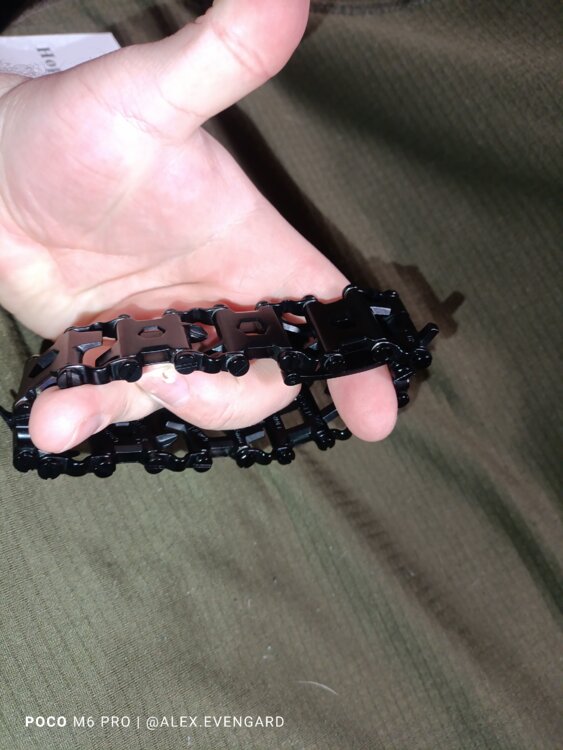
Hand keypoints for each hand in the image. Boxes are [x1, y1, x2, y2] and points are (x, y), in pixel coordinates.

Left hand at [0, 0, 396, 452]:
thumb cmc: (77, 129)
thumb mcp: (148, 97)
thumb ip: (219, 61)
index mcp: (251, 252)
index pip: (323, 315)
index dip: (356, 366)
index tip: (377, 417)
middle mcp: (219, 302)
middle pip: (265, 382)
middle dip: (229, 396)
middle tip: (170, 371)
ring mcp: (167, 338)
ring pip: (193, 405)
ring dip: (150, 409)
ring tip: (91, 383)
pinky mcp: (115, 360)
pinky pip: (117, 409)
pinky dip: (86, 419)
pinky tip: (53, 416)